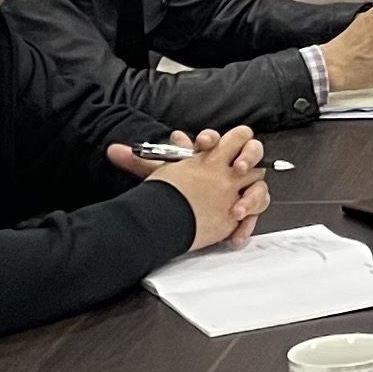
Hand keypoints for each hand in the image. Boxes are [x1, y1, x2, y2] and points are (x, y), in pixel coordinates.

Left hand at [111, 128, 270, 250]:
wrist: (182, 212)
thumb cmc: (177, 188)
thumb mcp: (160, 175)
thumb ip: (140, 161)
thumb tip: (113, 150)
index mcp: (211, 153)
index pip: (218, 137)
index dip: (212, 139)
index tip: (202, 144)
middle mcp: (229, 166)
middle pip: (251, 148)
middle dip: (248, 154)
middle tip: (238, 166)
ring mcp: (240, 187)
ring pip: (259, 182)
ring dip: (252, 194)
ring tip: (237, 208)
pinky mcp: (244, 208)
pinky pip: (256, 211)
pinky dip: (247, 223)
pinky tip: (234, 234)